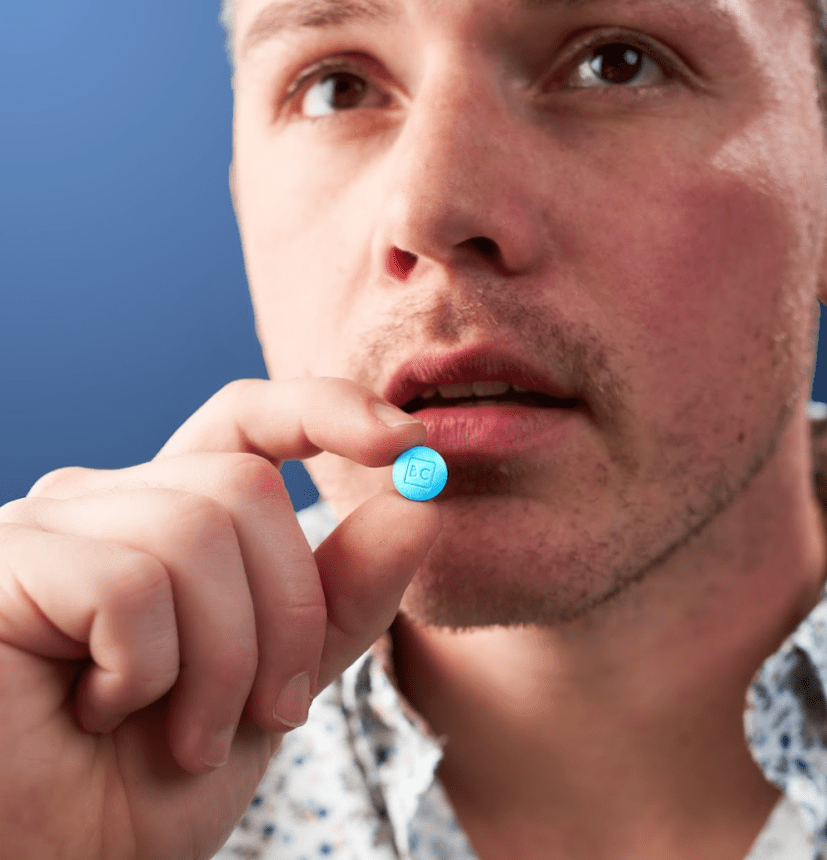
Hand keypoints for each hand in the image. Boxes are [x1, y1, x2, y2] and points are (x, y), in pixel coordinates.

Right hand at [0, 378, 439, 859]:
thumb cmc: (146, 784)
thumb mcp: (275, 685)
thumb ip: (340, 598)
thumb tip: (418, 505)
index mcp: (166, 516)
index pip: (249, 420)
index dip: (326, 411)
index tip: (408, 441)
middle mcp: (105, 501)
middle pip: (247, 489)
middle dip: (288, 614)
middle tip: (271, 712)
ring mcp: (49, 525)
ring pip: (198, 532)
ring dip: (223, 662)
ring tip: (186, 736)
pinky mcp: (8, 564)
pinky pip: (130, 585)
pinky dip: (147, 672)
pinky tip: (100, 716)